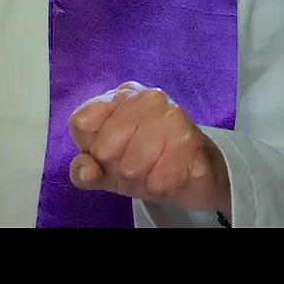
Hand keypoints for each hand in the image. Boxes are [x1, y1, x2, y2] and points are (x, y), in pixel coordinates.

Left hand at [69, 82, 229, 215]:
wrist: (200, 169)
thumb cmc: (147, 162)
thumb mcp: (108, 167)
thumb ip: (85, 170)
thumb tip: (87, 170)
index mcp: (123, 96)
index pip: (82, 122)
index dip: (91, 147)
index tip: (111, 150)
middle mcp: (148, 98)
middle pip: (104, 149)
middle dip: (118, 169)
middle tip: (138, 164)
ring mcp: (171, 117)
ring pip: (129, 168)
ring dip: (140, 181)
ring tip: (156, 170)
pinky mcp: (190, 141)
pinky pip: (155, 182)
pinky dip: (159, 188)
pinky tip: (170, 175)